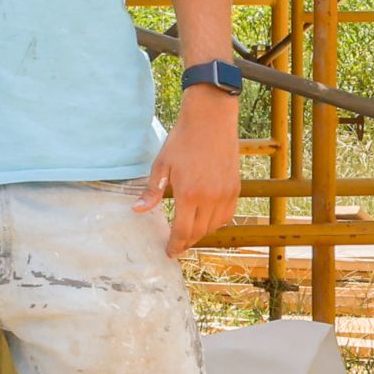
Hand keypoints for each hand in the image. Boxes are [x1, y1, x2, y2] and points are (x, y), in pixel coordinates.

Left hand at [144, 95, 239, 256]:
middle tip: (176, 247)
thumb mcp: (161, 166)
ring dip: (201, 233)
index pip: (182, 231)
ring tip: (188, 234)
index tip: (169, 253)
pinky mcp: (235, 188)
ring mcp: (226, 194)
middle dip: (186, 242)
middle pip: (199, 232)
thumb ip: (152, 192)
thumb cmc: (182, 141)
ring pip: (214, 225)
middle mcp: (210, 198)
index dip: (175, 245)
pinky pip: (227, 214)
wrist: (211, 121)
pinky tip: (205, 220)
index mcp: (189, 194)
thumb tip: (137, 210)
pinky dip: (216, 222)